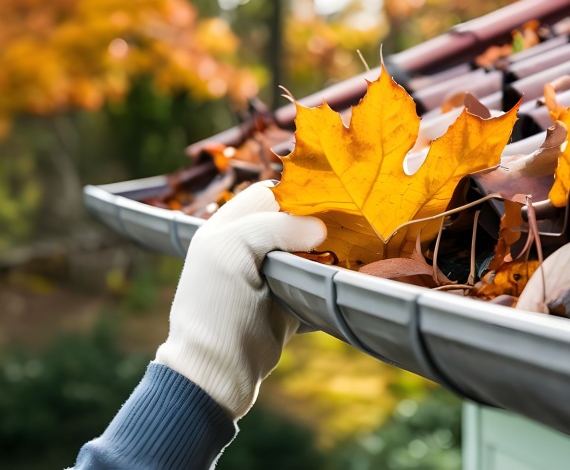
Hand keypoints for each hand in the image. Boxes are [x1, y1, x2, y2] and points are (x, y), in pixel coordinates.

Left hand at [154, 181, 325, 419]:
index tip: (327, 204)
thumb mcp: (232, 250)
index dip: (296, 196)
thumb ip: (273, 226)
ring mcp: (269, 277)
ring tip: (353, 250)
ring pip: (308, 251)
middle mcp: (247, 249)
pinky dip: (331, 280)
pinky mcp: (288, 303)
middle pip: (293, 221)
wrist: (217, 374)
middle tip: (348, 226)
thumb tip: (320, 228)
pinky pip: (315, 282)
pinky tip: (348, 277)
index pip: (268, 195)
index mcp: (226, 229)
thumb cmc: (215, 309)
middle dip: (319, 222)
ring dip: (329, 251)